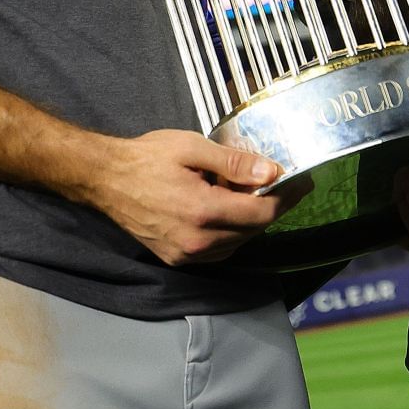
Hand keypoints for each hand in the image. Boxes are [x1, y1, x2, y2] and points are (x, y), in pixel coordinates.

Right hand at [76, 130, 298, 266]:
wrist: (106, 179)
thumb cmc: (147, 158)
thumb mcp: (193, 148)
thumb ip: (234, 163)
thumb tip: (272, 173)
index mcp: (203, 212)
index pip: (261, 213)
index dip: (287, 198)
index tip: (303, 182)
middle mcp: (197, 241)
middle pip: (253, 230)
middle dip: (270, 206)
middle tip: (278, 182)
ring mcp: (186, 254)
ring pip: (237, 242)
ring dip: (249, 220)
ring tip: (244, 191)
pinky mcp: (177, 259)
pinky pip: (218, 250)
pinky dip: (230, 231)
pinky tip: (224, 208)